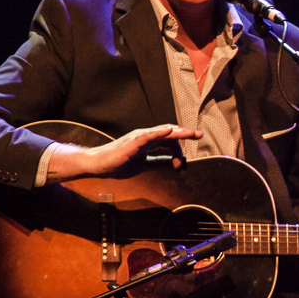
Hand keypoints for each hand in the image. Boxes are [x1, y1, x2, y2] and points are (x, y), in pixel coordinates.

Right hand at [47, 125, 202, 181]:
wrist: (98, 165)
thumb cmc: (118, 163)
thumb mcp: (144, 165)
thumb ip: (159, 162)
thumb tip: (175, 164)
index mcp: (148, 142)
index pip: (169, 141)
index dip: (179, 151)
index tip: (181, 166)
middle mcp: (145, 136)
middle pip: (169, 133)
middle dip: (185, 134)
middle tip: (199, 135)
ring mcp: (139, 137)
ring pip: (162, 132)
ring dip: (178, 132)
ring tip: (191, 133)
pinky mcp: (132, 142)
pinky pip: (148, 136)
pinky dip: (159, 133)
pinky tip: (169, 131)